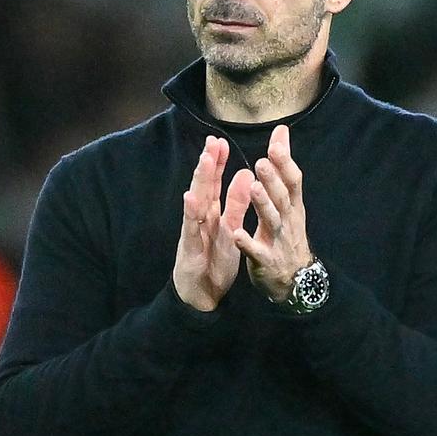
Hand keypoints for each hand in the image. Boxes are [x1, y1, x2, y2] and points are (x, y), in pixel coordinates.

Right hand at [172, 136, 253, 311]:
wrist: (201, 293)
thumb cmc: (214, 261)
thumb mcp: (230, 229)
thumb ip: (236, 204)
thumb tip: (245, 174)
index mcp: (211, 214)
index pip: (214, 183)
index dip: (217, 163)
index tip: (221, 142)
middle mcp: (200, 219)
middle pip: (203, 187)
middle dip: (208, 164)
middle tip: (213, 142)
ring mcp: (194, 232)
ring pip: (196, 203)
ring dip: (200, 182)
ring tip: (205, 161)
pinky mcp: (191, 248)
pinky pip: (192, 229)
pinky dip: (191, 214)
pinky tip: (191, 199)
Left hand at [231, 124, 313, 303]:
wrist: (297, 280)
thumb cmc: (289, 234)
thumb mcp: (290, 201)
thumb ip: (282, 167)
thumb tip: (281, 132)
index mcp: (292, 206)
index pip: (292, 181)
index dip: (285, 163)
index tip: (276, 144)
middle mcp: (287, 221)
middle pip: (282, 197)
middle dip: (273, 180)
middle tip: (261, 162)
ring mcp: (277, 241)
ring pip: (271, 221)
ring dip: (263, 205)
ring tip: (253, 188)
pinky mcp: (265, 261)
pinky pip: (256, 252)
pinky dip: (247, 244)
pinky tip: (236, 235)